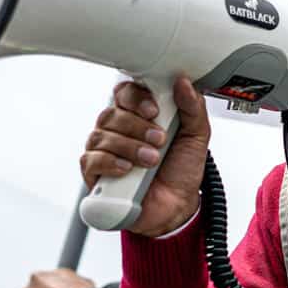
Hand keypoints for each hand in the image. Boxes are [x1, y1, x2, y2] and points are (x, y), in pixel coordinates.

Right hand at [78, 76, 210, 237]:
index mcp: (139, 114)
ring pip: (101, 135)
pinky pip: (90, 160)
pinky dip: (110, 162)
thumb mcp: (196, 136)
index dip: (136, 98)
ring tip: (151, 160)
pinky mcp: (94, 173)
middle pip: (112, 113)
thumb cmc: (182, 169)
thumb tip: (184, 82)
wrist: (177, 206)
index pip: (125, 92)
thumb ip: (193, 108)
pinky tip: (127, 169)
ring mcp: (104, 150)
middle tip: (159, 140)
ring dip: (129, 146)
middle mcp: (118, 129)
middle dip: (137, 126)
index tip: (154, 110)